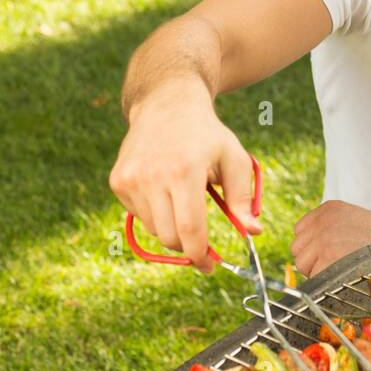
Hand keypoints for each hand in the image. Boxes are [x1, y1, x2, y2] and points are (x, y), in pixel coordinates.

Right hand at [109, 81, 261, 273]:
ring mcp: (130, 178)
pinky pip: (139, 215)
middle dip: (188, 245)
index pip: (188, 229)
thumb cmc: (207, 135)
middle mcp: (152, 175)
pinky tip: (165, 187)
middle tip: (203, 243)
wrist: (166, 104)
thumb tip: (252, 232)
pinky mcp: (118, 181)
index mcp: (184, 171)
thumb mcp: (234, 158)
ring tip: (184, 197)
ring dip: (172, 226)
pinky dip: (155, 212)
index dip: (200, 254)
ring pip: (154, 229)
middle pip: (169, 236)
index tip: (210, 266)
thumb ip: (243, 198)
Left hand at [291, 200, 370, 277]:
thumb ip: (326, 226)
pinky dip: (324, 278)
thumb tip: (306, 247)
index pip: (299, 229)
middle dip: (310, 257)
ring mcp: (324, 239)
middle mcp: (323, 222)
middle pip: (297, 247)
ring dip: (315, 269)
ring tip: (338, 265)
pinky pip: (313, 275)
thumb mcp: (349, 217)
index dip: (310, 243)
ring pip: (301, 263)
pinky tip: (341, 271)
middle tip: (331, 260)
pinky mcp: (328, 258)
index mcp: (327, 209)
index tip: (324, 249)